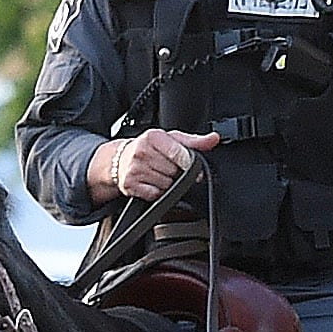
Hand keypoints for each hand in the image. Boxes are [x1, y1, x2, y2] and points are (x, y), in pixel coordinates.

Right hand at [92, 128, 220, 203]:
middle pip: (174, 172)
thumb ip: (194, 141)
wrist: (119, 158)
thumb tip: (214, 139)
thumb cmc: (150, 148)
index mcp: (153, 137)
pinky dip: (158, 192)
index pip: (178, 153)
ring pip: (167, 185)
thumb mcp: (171, 139)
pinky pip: (156, 195)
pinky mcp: (130, 185)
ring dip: (168, 183)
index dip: (190, 164)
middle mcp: (141, 152)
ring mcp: (134, 169)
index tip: (195, 169)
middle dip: (177, 173)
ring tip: (159, 174)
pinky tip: (152, 183)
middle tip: (169, 168)